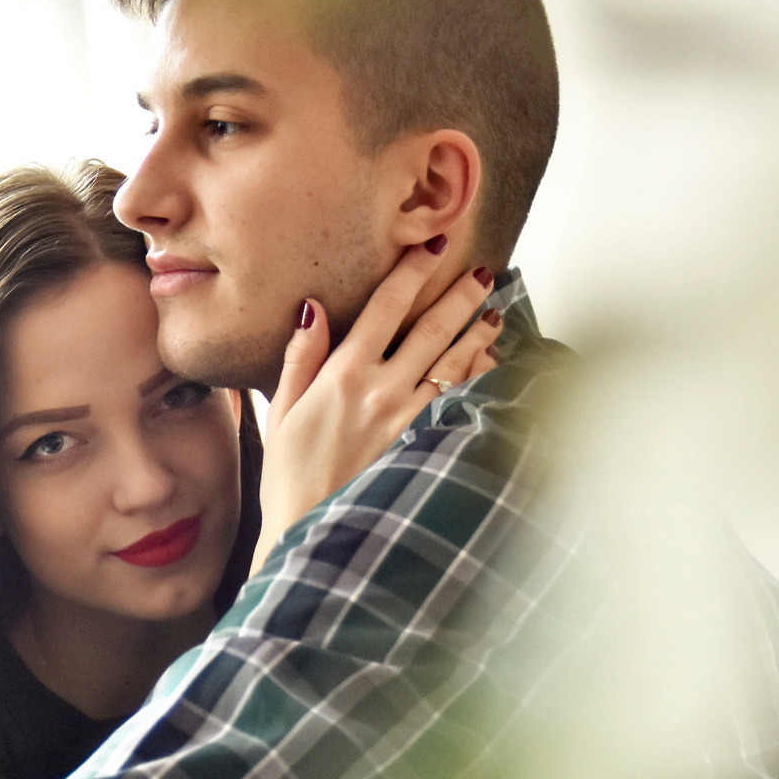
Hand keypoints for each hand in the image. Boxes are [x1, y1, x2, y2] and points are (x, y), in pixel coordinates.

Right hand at [254, 251, 500, 569]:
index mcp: (343, 375)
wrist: (312, 530)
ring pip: (455, 364)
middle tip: (485, 273)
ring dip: (479, 333)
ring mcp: (409, 419)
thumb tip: (313, 309)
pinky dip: (480, 378)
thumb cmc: (290, 476)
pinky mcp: (423, 444)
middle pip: (433, 329)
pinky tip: (492, 365)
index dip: (411, 273)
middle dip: (461, 296)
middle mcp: (382, 390)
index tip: (430, 247)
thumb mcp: (282, 410)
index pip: (386, 308)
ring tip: (497, 313)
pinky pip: (461, 401)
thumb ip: (301, 356)